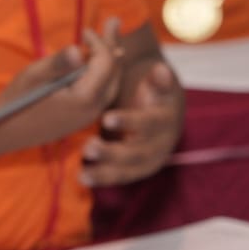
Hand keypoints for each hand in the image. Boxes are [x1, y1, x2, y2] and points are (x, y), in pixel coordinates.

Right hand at [0, 19, 126, 150]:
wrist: (4, 132)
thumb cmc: (17, 101)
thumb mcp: (34, 76)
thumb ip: (59, 63)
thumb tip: (78, 49)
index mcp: (84, 98)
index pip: (106, 63)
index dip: (99, 42)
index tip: (85, 31)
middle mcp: (94, 110)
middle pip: (115, 73)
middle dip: (111, 47)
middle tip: (112, 23)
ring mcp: (90, 117)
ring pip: (111, 84)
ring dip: (109, 61)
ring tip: (109, 40)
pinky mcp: (83, 119)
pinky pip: (102, 94)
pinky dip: (103, 75)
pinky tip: (96, 65)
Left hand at [82, 60, 181, 186]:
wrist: (160, 108)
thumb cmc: (149, 89)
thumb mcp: (156, 82)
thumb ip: (156, 79)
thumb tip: (159, 70)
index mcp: (166, 117)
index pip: (149, 122)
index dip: (129, 121)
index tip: (106, 119)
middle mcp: (163, 142)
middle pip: (139, 151)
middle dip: (113, 152)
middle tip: (88, 148)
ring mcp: (152, 158)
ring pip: (130, 169)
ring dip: (106, 172)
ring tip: (82, 174)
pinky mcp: (139, 169)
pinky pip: (122, 177)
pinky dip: (103, 179)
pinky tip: (82, 178)